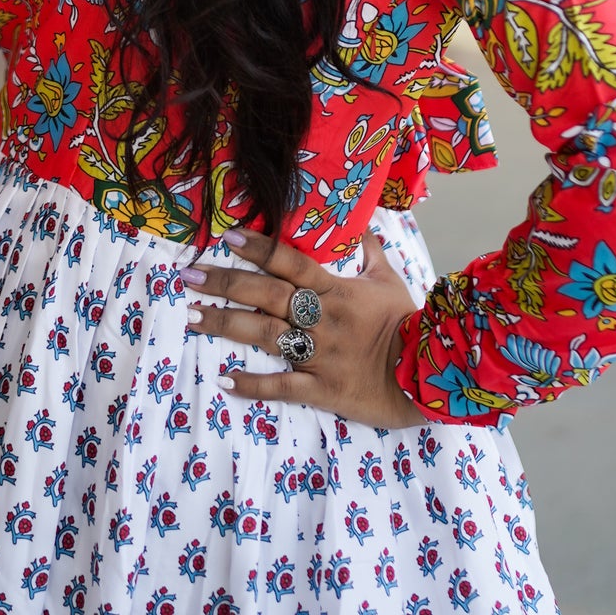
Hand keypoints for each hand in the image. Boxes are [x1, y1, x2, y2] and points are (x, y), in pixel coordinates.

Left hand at [182, 228, 429, 428]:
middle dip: (225, 284)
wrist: (427, 374)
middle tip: (187, 275)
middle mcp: (321, 318)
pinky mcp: (322, 388)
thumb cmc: (407, 324)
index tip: (226, 238)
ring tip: (193, 317)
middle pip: (266, 295)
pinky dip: (252, 383)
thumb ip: (371, 253)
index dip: (259, 248)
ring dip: (226, 325)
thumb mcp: (390, 281)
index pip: (290, 262)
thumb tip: (365, 227)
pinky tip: (225, 379)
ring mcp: (320, 354)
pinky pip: (282, 386)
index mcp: (336, 290)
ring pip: (265, 335)